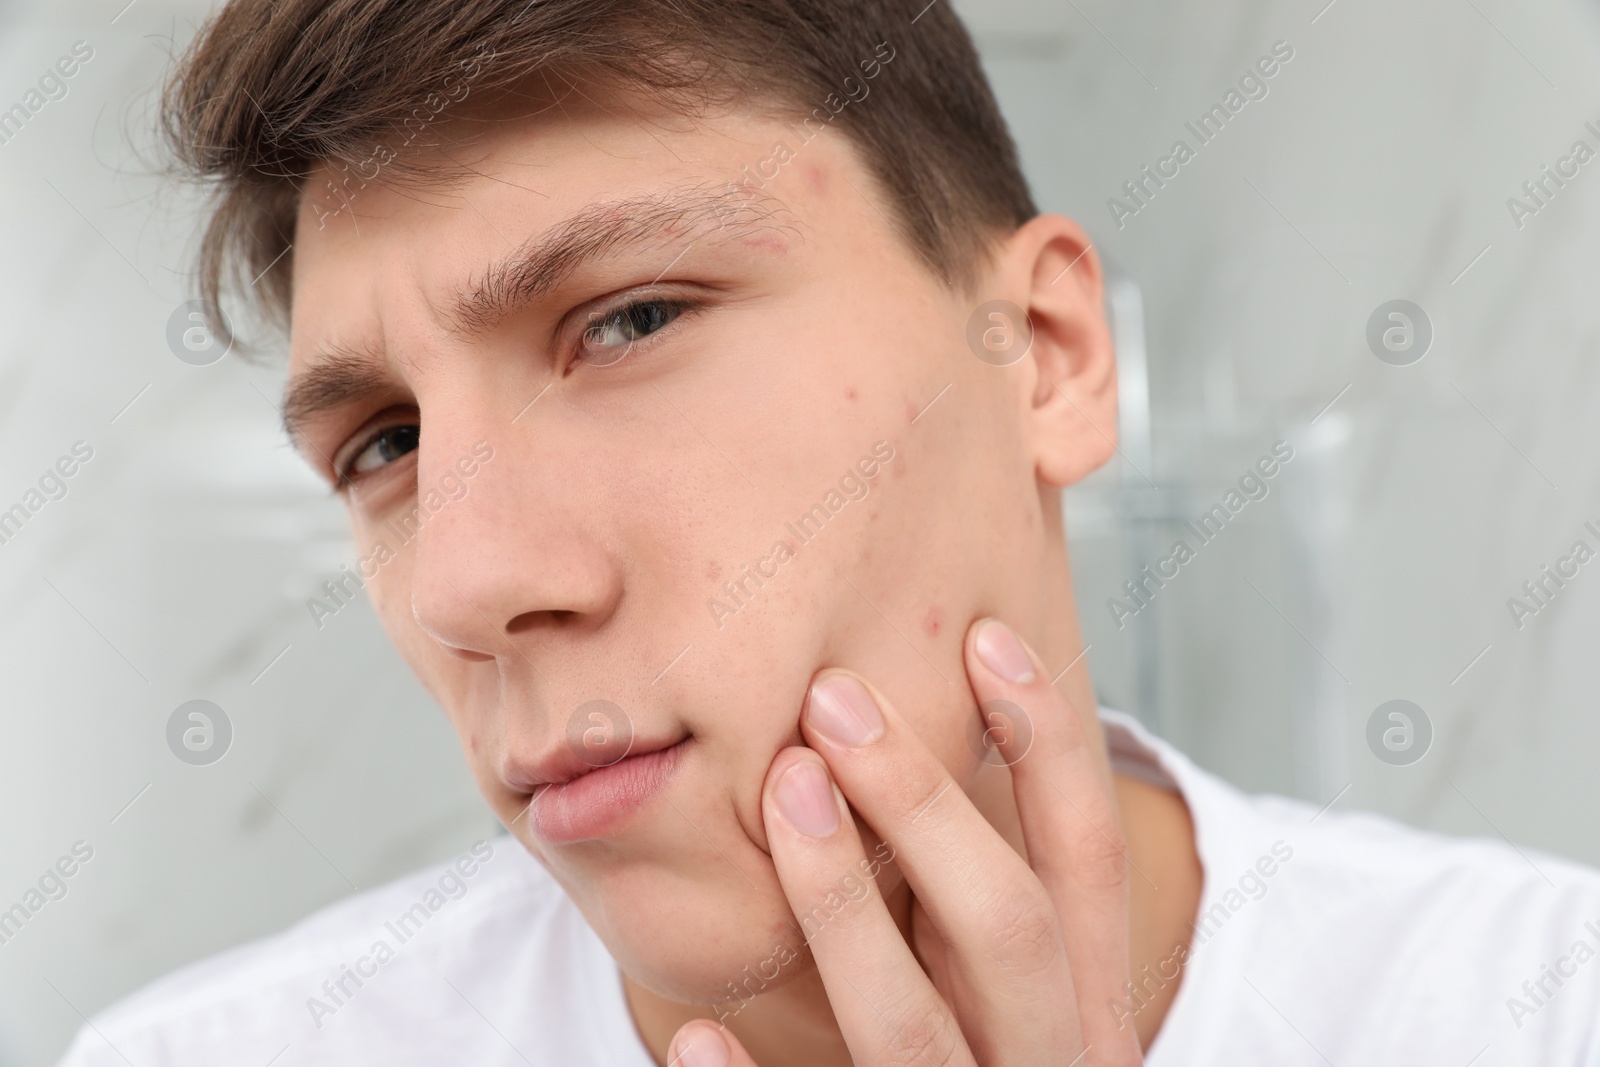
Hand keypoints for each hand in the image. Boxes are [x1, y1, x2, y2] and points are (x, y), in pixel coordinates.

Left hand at [669, 617, 1142, 1065]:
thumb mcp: (1015, 1000)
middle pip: (1011, 928)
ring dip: (844, 903)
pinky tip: (693, 1034)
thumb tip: (905, 736)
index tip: (984, 635)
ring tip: (782, 789)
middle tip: (835, 697)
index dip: (1047, 742)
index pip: (1088, 861)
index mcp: (1084, 1012)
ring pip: (911, 1028)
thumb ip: (980, 901)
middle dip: (926, 804)